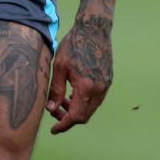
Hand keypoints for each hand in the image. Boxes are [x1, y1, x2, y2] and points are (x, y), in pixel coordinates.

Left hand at [45, 13, 112, 133]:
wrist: (94, 29)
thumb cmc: (74, 44)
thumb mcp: (59, 66)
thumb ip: (55, 90)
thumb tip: (51, 109)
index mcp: (86, 87)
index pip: (75, 116)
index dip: (63, 125)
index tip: (53, 129)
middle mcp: (99, 89)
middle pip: (84, 116)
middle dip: (68, 118)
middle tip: (54, 111)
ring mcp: (106, 85)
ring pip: (91, 108)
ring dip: (76, 109)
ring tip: (61, 100)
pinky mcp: (108, 80)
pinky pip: (96, 99)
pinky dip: (84, 101)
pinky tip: (73, 92)